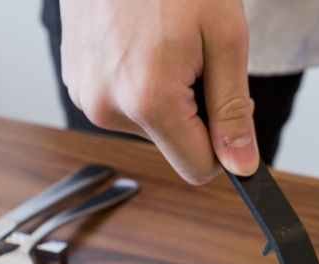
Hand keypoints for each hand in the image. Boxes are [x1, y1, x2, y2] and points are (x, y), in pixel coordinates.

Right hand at [58, 0, 258, 183]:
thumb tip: (242, 166)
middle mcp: (107, 107)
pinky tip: (141, 40)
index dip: (223, 143)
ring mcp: (86, 94)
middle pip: (174, 144)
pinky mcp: (76, 81)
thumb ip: (233, 110)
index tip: (229, 106)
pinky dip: (140, 79)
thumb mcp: (223, 39)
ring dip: (167, 93)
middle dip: (194, 110)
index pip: (199, 169)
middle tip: (194, 55)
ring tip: (164, 42)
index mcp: (147, 101)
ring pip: (149, 125)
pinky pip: (123, 102)